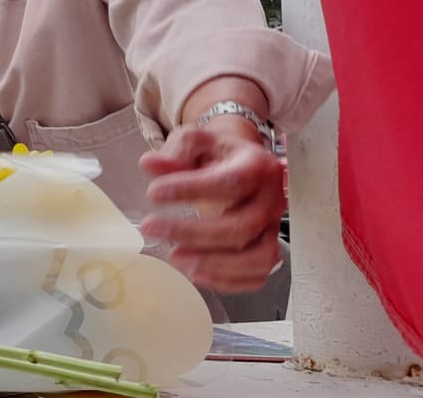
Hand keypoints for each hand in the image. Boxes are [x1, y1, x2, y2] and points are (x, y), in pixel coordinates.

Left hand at [139, 123, 285, 293]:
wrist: (240, 161)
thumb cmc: (215, 152)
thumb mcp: (195, 141)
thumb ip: (176, 151)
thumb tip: (150, 164)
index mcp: (256, 166)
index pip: (230, 182)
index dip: (191, 190)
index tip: (153, 193)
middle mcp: (271, 199)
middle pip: (241, 227)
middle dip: (193, 233)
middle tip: (151, 228)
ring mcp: (273, 226)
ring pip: (258, 258)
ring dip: (215, 265)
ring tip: (174, 257)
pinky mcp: (267, 246)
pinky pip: (258, 274)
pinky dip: (228, 281)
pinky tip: (194, 272)